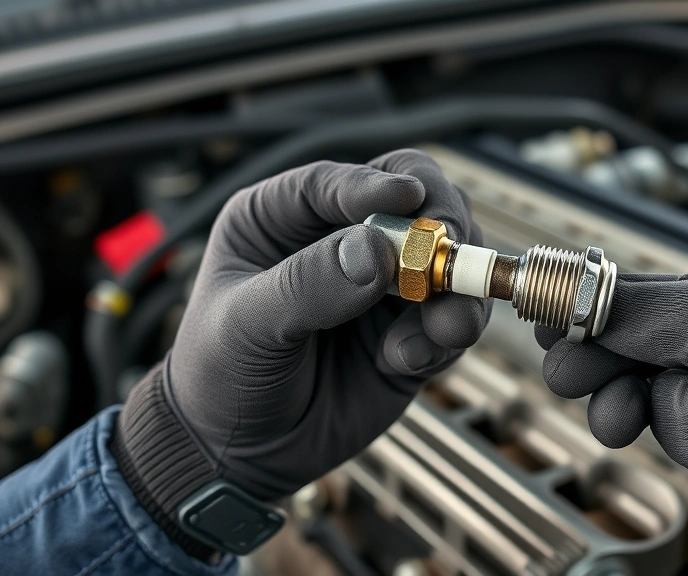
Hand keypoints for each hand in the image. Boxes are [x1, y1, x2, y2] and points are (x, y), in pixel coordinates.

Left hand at [113, 150, 489, 552]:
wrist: (240, 455)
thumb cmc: (219, 377)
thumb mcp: (246, 326)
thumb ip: (306, 285)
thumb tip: (375, 252)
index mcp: (282, 219)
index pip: (337, 182)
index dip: (377, 184)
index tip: (410, 198)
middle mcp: (340, 242)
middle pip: (416, 202)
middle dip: (441, 223)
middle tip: (449, 249)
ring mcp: (383, 287)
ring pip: (448, 259)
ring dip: (456, 288)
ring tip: (441, 328)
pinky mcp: (411, 332)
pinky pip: (453, 318)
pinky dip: (448, 335)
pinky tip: (407, 361)